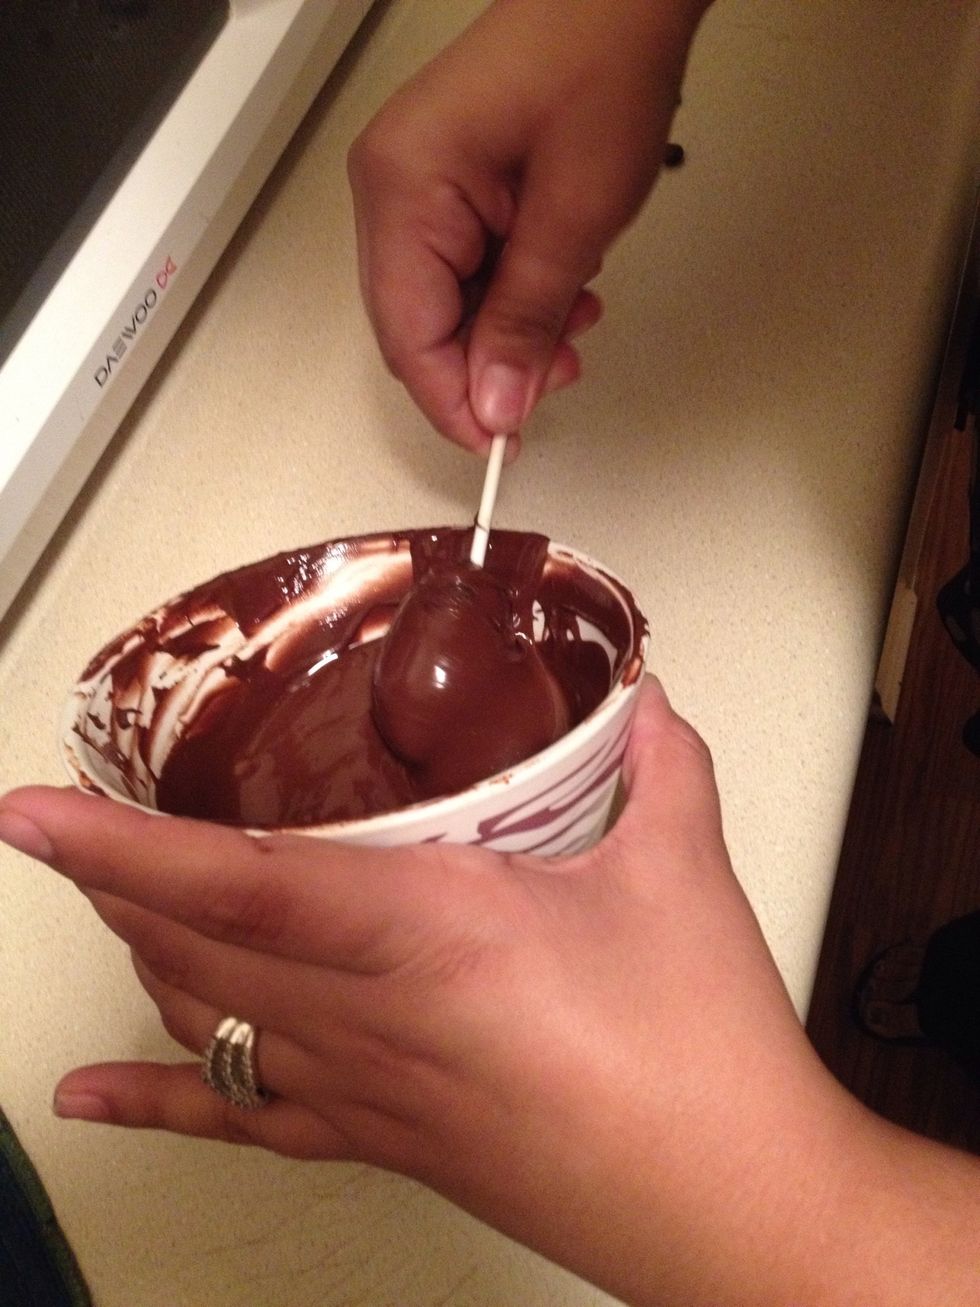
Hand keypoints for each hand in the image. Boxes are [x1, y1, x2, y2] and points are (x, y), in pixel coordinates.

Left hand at [3, 679, 978, 1305]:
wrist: (732, 1206)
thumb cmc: (701, 1052)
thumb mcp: (683, 877)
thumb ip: (661, 766)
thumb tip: (647, 696)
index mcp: (430, 933)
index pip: (243, 884)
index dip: (127, 846)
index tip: (34, 813)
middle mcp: (370, 1016)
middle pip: (194, 946)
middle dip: (115, 881)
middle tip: (68, 827)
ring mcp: (363, 1090)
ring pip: (203, 1018)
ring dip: (140, 951)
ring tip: (105, 896)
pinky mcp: (382, 1141)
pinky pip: (241, 1122)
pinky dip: (156, 1103)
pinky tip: (88, 1098)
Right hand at [348, 0, 709, 453]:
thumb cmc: (601, 57)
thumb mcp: (575, 214)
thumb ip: (528, 319)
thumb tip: (496, 403)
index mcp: (403, 186)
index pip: (408, 334)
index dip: (454, 401)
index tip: (501, 443)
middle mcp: (392, 186)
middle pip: (417, 325)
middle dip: (485, 369)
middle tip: (551, 381)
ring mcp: (416, 184)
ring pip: (445, 306)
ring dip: (508, 335)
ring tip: (573, 327)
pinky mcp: (447, 184)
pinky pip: (465, 271)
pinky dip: (513, 298)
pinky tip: (563, 293)